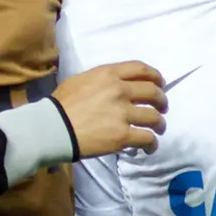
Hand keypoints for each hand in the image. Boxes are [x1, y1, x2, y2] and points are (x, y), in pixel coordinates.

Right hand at [51, 61, 167, 158]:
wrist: (53, 127)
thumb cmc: (63, 103)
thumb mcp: (82, 79)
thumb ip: (103, 79)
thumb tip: (118, 84)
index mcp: (109, 74)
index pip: (142, 69)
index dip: (156, 76)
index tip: (160, 84)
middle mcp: (120, 90)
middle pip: (153, 92)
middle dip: (162, 100)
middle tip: (162, 108)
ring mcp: (123, 113)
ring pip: (154, 117)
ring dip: (160, 124)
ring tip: (159, 128)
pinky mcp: (122, 135)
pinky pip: (147, 138)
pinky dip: (152, 143)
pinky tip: (149, 146)